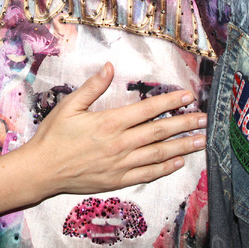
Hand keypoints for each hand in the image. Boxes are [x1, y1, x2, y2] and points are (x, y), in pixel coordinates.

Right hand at [25, 62, 205, 195]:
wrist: (42, 169)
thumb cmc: (54, 134)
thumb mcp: (69, 105)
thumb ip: (92, 87)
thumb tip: (110, 67)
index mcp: (110, 122)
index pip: (148, 110)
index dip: (170, 102)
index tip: (188, 97)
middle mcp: (120, 144)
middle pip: (160, 132)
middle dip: (185, 124)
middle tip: (205, 119)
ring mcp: (121, 165)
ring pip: (159, 154)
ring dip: (183, 146)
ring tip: (201, 141)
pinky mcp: (118, 180)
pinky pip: (148, 174)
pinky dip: (165, 168)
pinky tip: (178, 162)